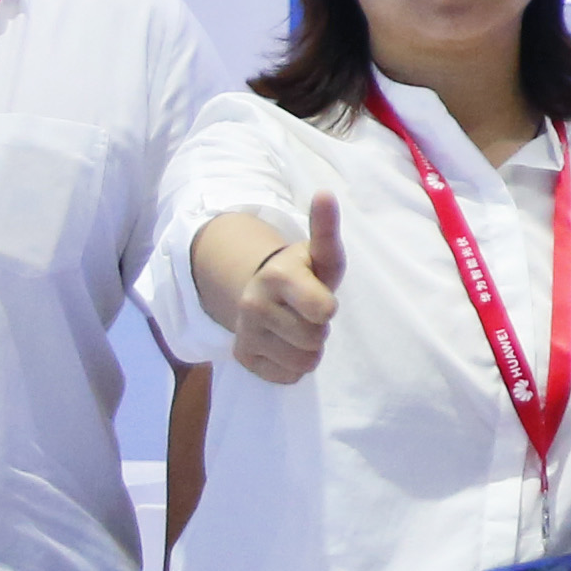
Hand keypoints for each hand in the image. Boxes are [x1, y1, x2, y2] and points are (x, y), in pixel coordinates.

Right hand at [224, 196, 344, 385]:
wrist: (263, 290)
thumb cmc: (304, 272)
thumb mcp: (320, 253)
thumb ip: (326, 229)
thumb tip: (325, 193)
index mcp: (277, 275)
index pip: (323, 311)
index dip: (327, 309)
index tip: (320, 298)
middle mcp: (255, 304)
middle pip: (315, 340)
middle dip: (319, 328)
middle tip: (307, 312)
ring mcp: (245, 332)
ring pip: (304, 363)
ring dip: (309, 350)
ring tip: (298, 327)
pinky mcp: (243, 356)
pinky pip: (287, 377)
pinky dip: (292, 365)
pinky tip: (283, 343)